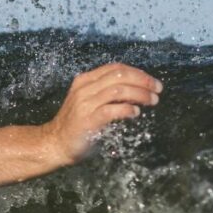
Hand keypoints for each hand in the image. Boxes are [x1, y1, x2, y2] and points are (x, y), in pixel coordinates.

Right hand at [41, 62, 161, 164]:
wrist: (55, 144)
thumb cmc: (78, 125)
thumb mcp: (90, 102)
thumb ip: (108, 94)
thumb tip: (137, 91)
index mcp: (85, 81)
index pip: (115, 68)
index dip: (138, 73)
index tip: (152, 82)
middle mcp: (84, 89)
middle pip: (119, 76)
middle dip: (143, 81)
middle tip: (157, 90)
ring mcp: (84, 104)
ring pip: (118, 90)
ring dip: (140, 94)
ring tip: (152, 101)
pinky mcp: (87, 120)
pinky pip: (111, 110)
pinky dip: (127, 109)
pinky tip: (135, 113)